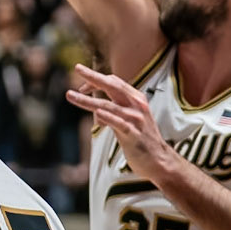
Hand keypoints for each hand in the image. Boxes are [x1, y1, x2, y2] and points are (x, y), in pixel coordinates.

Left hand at [66, 64, 168, 181]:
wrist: (159, 161)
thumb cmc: (141, 140)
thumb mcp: (129, 120)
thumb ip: (115, 111)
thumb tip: (96, 109)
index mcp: (136, 99)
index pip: (114, 82)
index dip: (96, 80)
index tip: (81, 86)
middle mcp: (137, 105)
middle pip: (112, 86)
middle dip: (93, 77)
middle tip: (77, 68)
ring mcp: (136, 119)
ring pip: (109, 104)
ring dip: (87, 100)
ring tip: (70, 95)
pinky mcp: (134, 134)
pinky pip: (118, 123)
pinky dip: (107, 117)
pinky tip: (97, 113)